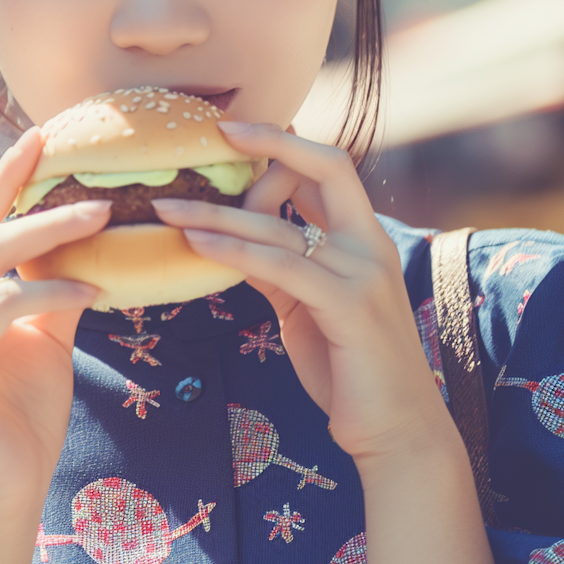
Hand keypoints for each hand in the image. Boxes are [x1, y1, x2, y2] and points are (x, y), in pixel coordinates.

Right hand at [0, 130, 108, 522]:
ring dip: (49, 232)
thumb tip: (84, 237)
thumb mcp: (39, 340)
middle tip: (70, 156)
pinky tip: (90, 292)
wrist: (0, 501)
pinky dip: (47, 292)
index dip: (2, 179)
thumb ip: (47, 288)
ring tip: (102, 216)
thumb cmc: (18, 423)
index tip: (40, 138)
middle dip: (23, 187)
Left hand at [153, 124, 449, 467]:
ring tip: (168, 208)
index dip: (286, 145)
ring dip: (218, 213)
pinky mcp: (349, 307)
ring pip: (283, 226)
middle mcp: (371, 248)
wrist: (395, 431)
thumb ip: (280, 270)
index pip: (331, 170)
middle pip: (328, 167)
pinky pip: (280, 267)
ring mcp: (364, 274)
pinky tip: (196, 245)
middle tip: (213, 137)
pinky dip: (233, 251)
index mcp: (366, 242)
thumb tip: (234, 240)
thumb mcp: (308, 308)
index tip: (239, 132)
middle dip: (271, 144)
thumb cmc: (350, 371)